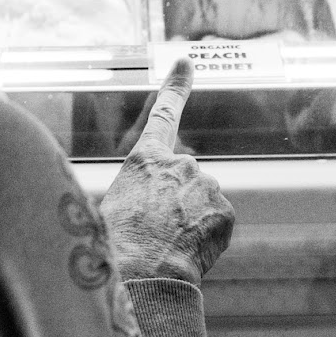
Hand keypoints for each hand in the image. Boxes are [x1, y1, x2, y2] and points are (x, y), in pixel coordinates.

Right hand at [100, 59, 234, 283]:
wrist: (144, 275)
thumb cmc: (118, 245)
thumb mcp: (111, 206)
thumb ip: (135, 190)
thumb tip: (141, 202)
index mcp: (146, 158)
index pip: (163, 114)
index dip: (176, 86)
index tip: (186, 61)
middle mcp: (181, 163)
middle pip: (182, 180)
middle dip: (175, 202)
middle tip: (155, 232)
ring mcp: (206, 184)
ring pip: (200, 203)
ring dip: (189, 221)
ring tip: (168, 246)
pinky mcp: (225, 209)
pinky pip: (215, 222)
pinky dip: (205, 238)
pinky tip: (187, 252)